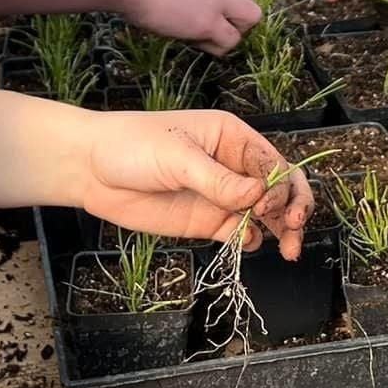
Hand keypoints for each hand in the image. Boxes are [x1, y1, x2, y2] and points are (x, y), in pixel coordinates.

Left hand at [81, 110, 313, 259]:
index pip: (272, 162)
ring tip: (289, 250)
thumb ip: (219, 180)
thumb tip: (257, 197)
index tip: (266, 205)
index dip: (280, 185)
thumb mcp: (178, 157)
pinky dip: (251, 240)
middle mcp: (233, 166)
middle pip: (279, 188)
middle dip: (294, 208)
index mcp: (232, 138)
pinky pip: (239, 232)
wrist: (92, 168)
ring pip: (265, 214)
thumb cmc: (132, 145)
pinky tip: (250, 243)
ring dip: (281, 230)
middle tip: (294, 231)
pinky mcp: (206, 220)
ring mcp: (221, 195)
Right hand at [121, 0, 261, 53]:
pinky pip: (230, 41)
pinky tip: (193, 41)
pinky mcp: (210, 21)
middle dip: (234, 18)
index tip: (197, 10)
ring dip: (230, 32)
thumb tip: (184, 0)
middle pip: (249, 1)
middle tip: (211, 27)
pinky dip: (215, 47)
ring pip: (250, 19)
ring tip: (204, 37)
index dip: (218, 2)